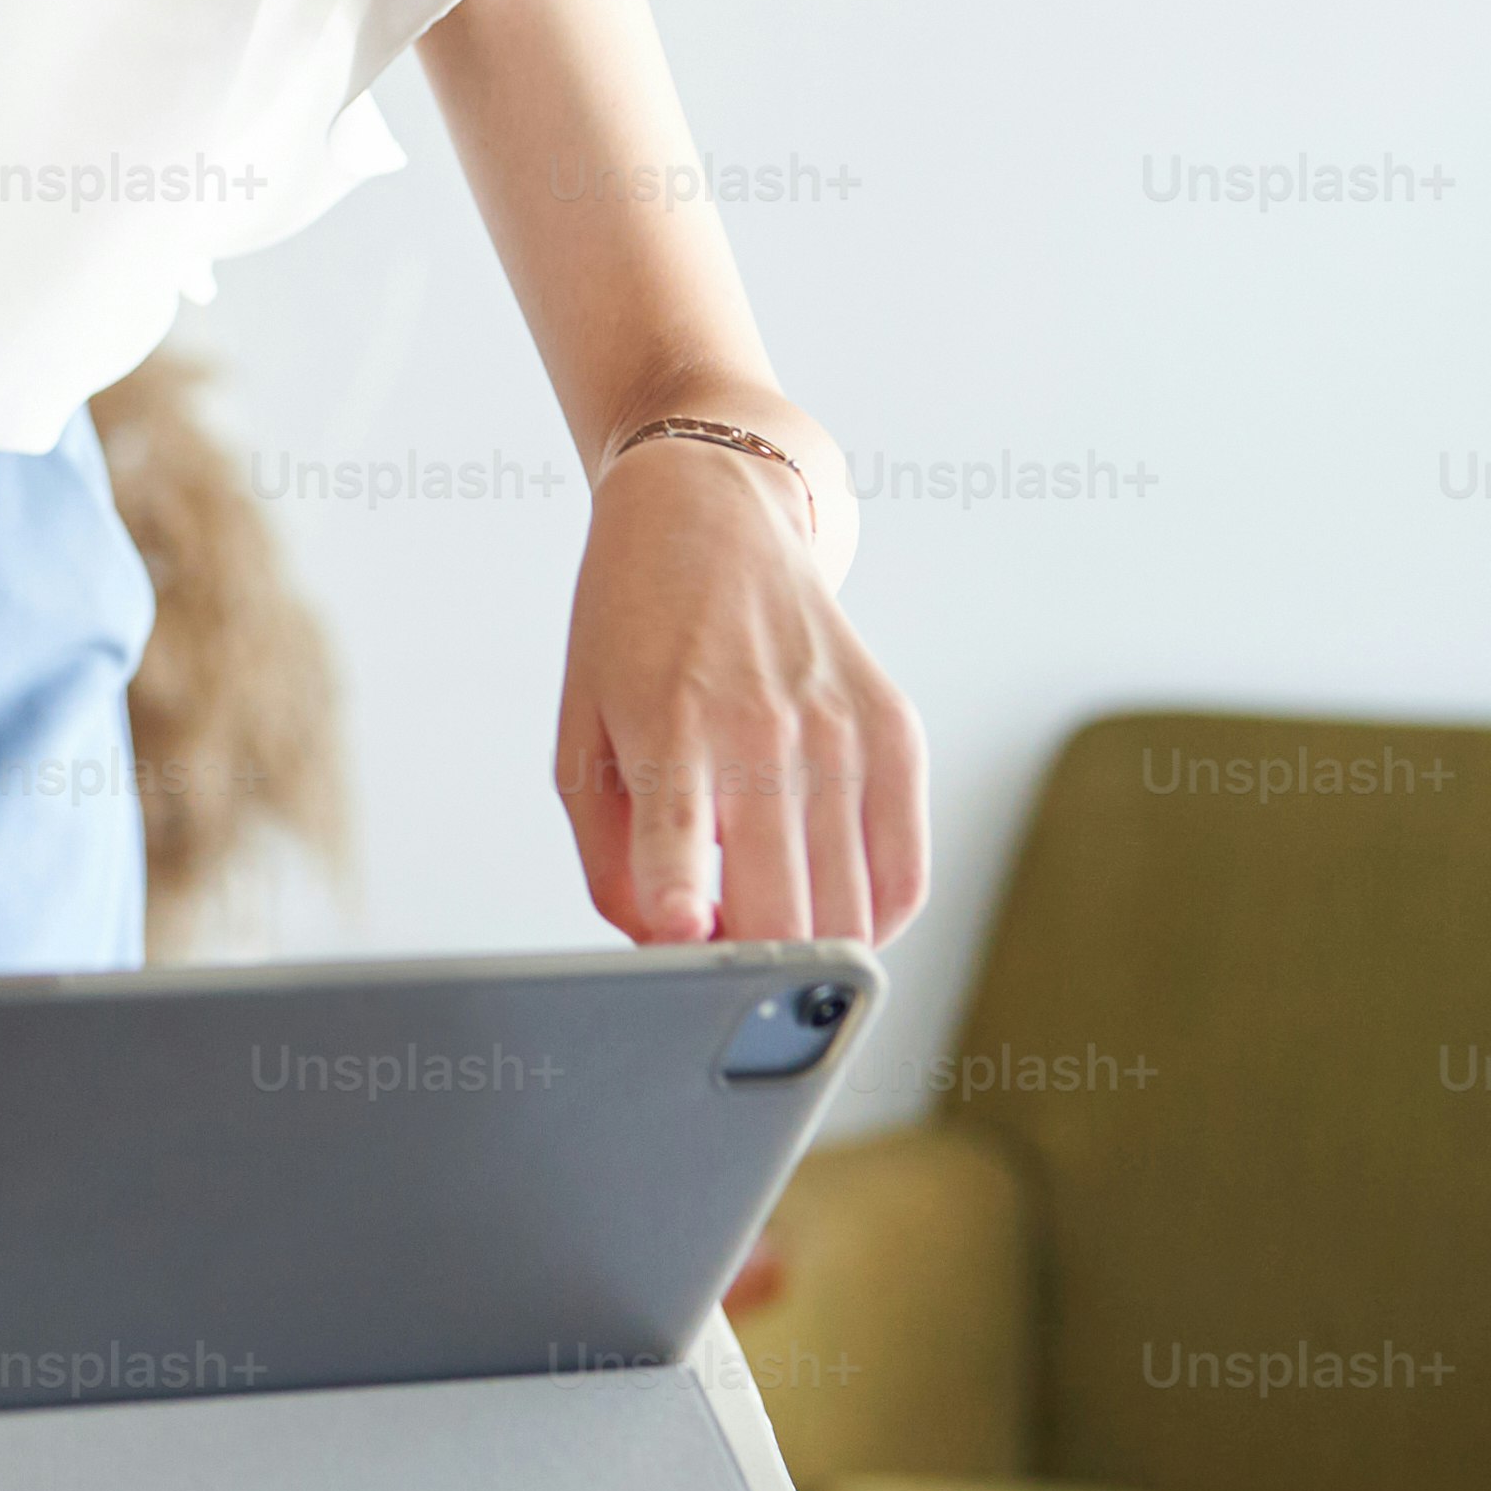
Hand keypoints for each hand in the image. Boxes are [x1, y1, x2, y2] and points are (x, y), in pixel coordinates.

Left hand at [554, 438, 925, 945]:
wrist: (711, 514)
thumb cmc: (634, 633)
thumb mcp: (582, 735)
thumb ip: (612, 858)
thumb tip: (665, 949)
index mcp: (669, 724)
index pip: (683, 834)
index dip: (685, 910)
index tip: (687, 946)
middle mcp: (764, 727)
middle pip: (783, 910)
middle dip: (752, 974)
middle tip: (721, 976)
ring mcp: (842, 730)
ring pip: (853, 912)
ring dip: (810, 954)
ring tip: (767, 928)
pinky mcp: (897, 730)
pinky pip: (908, 877)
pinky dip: (873, 920)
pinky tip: (826, 905)